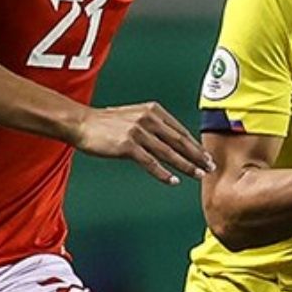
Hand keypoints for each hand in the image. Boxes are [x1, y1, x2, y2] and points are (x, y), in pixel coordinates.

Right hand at [73, 102, 213, 184]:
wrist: (81, 123)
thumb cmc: (105, 123)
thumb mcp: (134, 116)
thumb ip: (152, 124)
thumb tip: (172, 141)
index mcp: (153, 110)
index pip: (180, 130)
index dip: (195, 145)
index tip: (206, 156)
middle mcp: (148, 118)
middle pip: (179, 141)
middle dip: (197, 155)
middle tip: (210, 167)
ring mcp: (138, 131)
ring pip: (169, 152)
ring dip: (186, 165)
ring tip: (198, 175)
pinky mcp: (127, 145)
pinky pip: (151, 162)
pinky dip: (164, 173)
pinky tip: (174, 180)